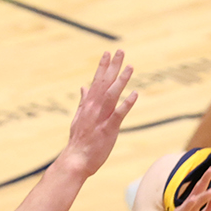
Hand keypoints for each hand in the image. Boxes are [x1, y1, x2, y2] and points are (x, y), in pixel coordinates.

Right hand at [59, 50, 137, 177]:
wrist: (76, 160)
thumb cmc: (79, 141)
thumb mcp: (79, 117)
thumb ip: (83, 101)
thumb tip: (84, 86)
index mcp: (88, 105)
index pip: (96, 81)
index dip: (102, 66)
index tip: (108, 52)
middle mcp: (94, 108)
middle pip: (104, 83)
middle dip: (112, 66)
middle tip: (120, 51)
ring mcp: (101, 118)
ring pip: (112, 94)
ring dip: (121, 80)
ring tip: (130, 67)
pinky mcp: (108, 129)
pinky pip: (118, 114)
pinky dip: (126, 104)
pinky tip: (134, 94)